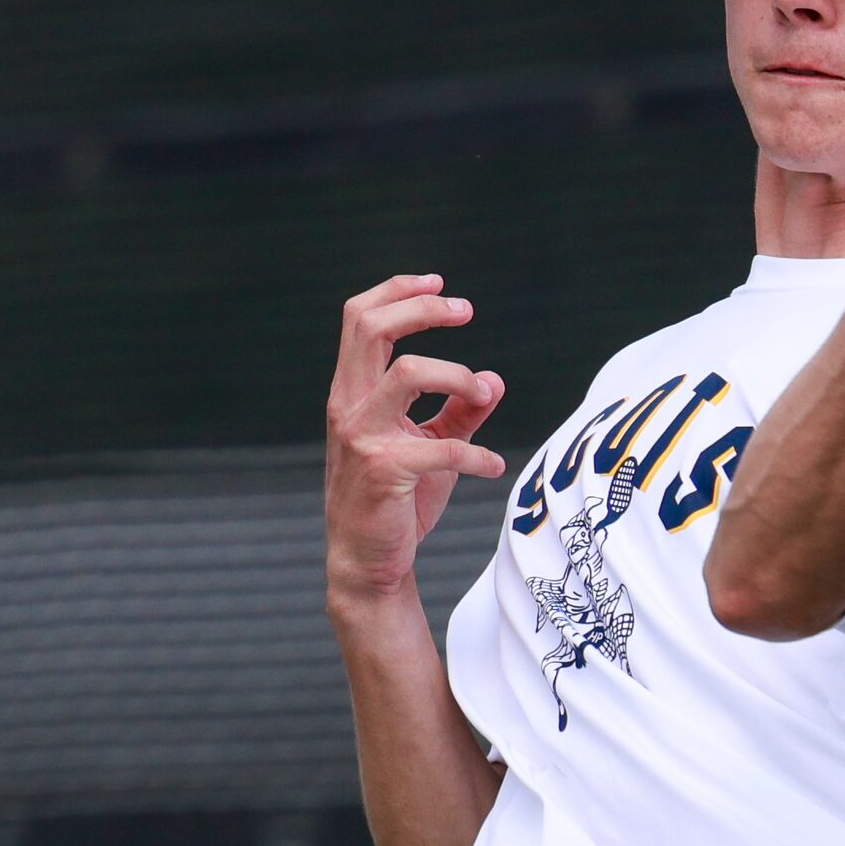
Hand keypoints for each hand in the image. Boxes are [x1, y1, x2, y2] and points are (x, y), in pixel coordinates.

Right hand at [324, 273, 506, 604]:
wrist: (370, 561)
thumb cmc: (397, 500)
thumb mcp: (430, 444)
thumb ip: (460, 410)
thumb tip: (495, 380)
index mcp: (353, 392)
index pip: (359, 319)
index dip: (397, 291)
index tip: (439, 284)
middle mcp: (348, 406)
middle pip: (370, 327)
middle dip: (422, 309)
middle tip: (466, 310)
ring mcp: (362, 437)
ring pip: (407, 371)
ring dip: (458, 375)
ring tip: (482, 392)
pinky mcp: (385, 470)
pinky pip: (443, 446)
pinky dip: (478, 455)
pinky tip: (493, 468)